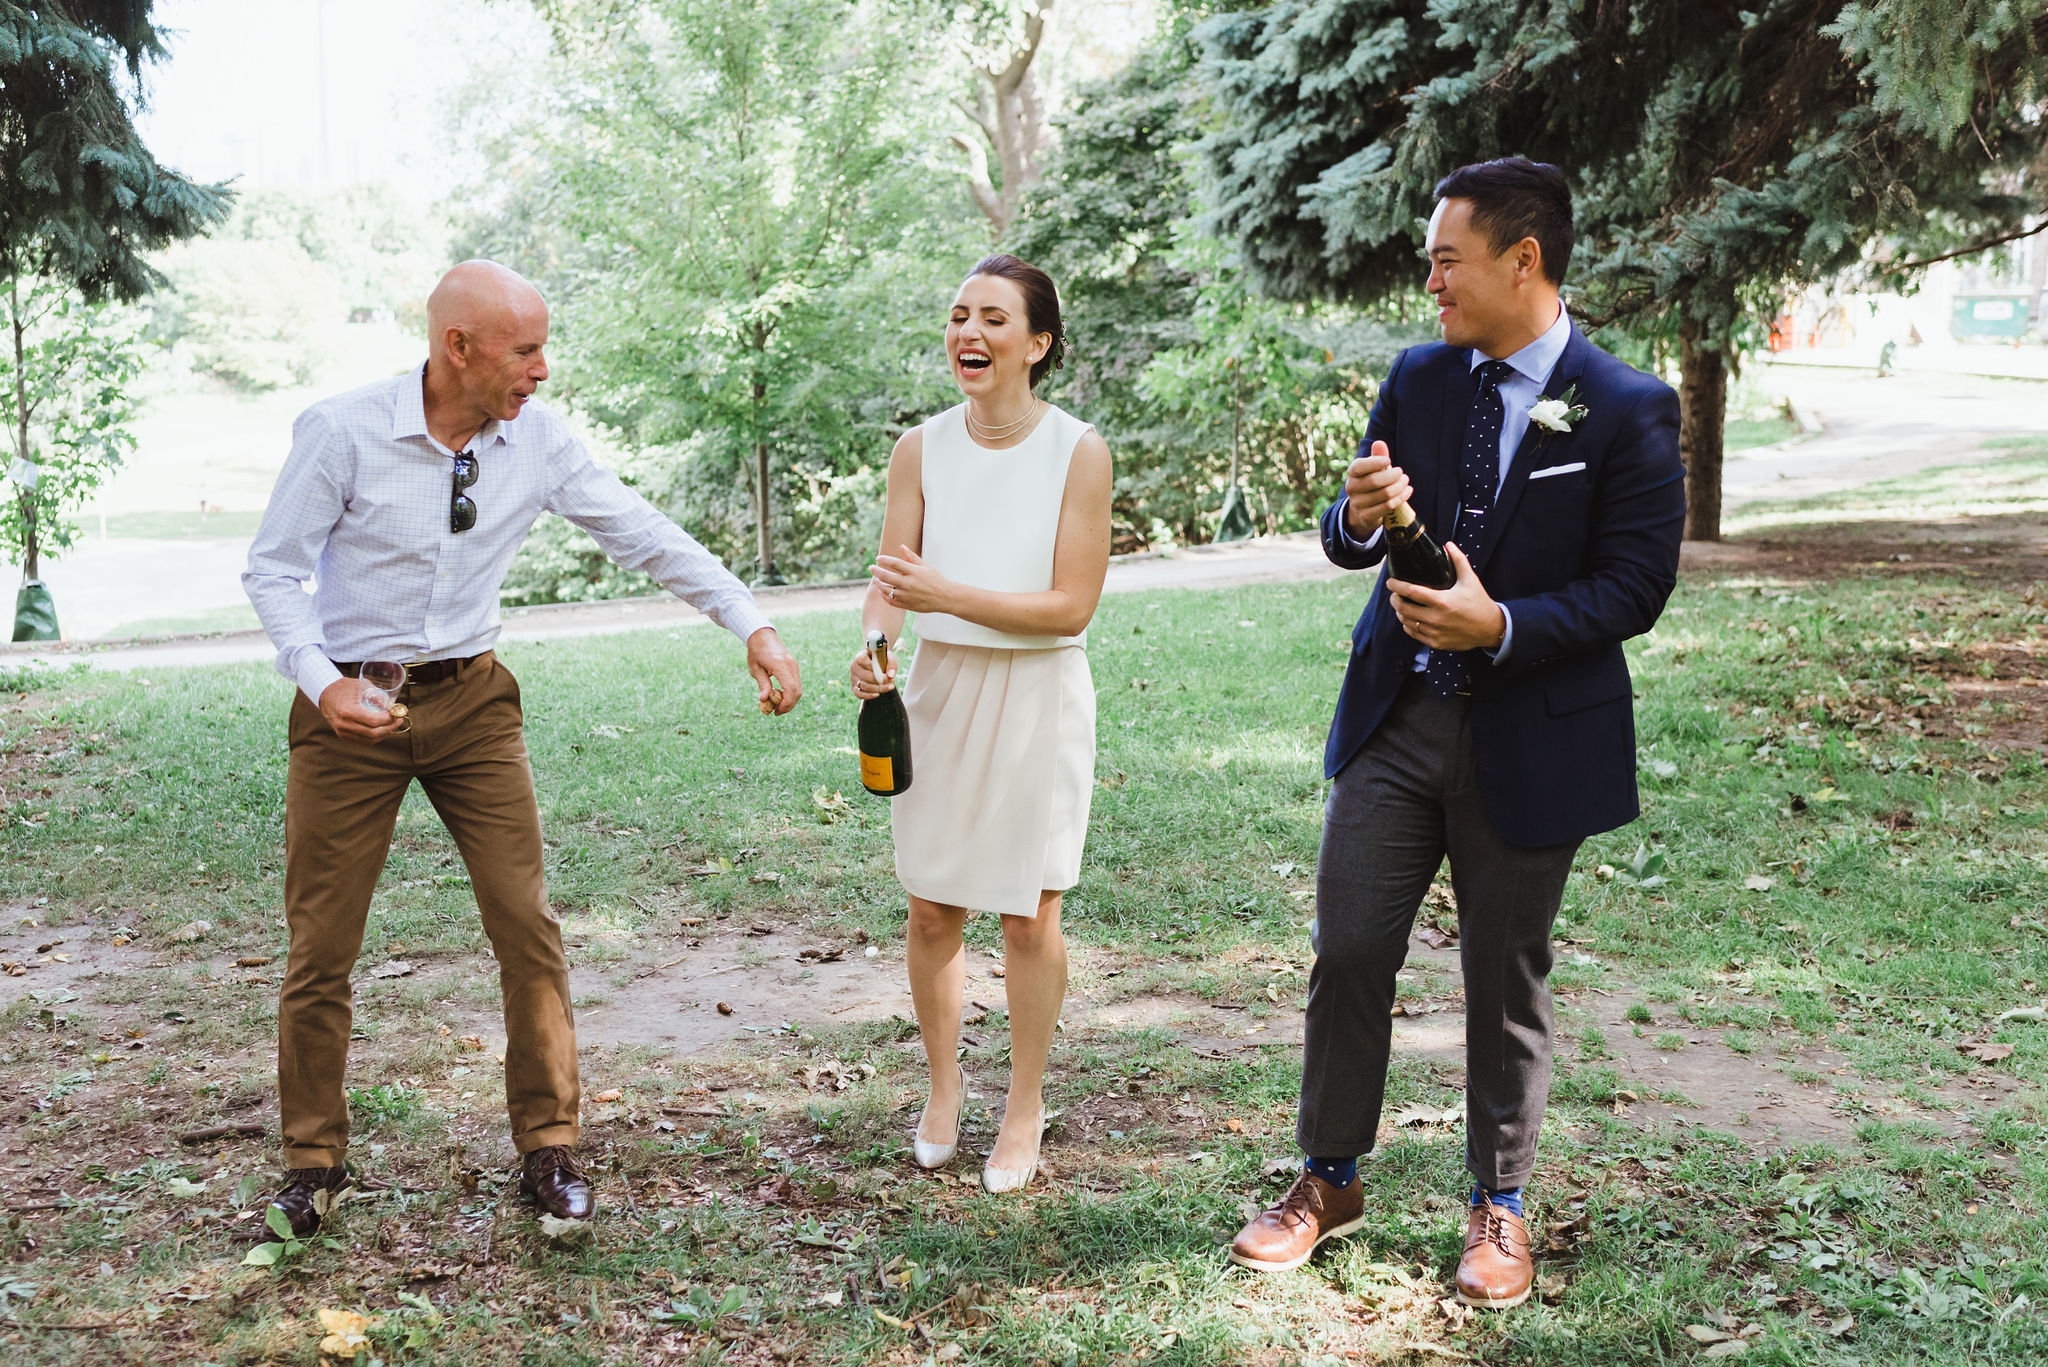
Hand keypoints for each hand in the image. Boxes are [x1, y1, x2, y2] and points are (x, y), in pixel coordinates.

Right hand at [319, 676, 402, 744]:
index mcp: (347, 712)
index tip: (397, 713)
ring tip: (393, 724)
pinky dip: (375, 737)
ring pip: (369, 740)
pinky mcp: (343, 736)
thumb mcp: (360, 685)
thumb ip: (376, 695)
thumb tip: (391, 705)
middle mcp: (343, 725)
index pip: (373, 721)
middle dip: (390, 728)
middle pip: (373, 734)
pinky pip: (363, 741)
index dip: (388, 719)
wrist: (325, 694)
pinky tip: (382, 729)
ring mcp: (342, 732)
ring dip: (384, 734)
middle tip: (399, 720)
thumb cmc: (344, 688)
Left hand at [746, 627, 801, 715]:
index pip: (791, 688)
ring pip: (798, 688)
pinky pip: (796, 683)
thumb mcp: (755, 669)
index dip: (786, 703)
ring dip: (790, 700)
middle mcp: (791, 665)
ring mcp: (794, 666)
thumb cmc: (756, 652)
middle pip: (797, 691)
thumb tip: (765, 699)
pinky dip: (790, 693)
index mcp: (781, 665)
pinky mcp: (794, 666)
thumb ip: (762, 684)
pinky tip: (780, 695)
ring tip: (777, 705)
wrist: (763, 636)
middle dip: (789, 705)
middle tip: (776, 712)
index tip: (776, 711)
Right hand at [848, 641, 896, 699]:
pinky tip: (878, 694)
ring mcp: (853, 678)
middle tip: (891, 681)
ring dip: (878, 689)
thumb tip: (890, 675)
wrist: (877, 664)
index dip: (878, 672)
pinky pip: (859, 694)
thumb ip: (891, 663)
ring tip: (890, 687)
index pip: (867, 665)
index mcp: (860, 657)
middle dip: (880, 681)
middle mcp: (854, 667)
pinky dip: (868, 696)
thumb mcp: (889, 657)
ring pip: (864, 687)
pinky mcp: (854, 687)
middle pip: (866, 678)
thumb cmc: (882, 659)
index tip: (888, 676)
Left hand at [870, 545, 953, 614]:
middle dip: (876, 571)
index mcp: (913, 572)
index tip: (878, 558)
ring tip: (877, 579)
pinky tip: (883, 591)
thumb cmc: (936, 580)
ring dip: (878, 583)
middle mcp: (908, 583)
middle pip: (886, 576)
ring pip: (885, 589)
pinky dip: (884, 595)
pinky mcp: (906, 605)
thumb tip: (901, 546)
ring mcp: (906, 595)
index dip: (884, 559)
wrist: (945, 598)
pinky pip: (890, 600)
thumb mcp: (925, 566)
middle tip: (871, 568)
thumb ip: (911, 557)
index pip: (894, 563)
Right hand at [1343, 441, 1412, 538]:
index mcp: (1352, 473)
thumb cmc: (1371, 483)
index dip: (1375, 462)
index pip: (1360, 466)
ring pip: (1384, 494)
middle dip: (1393, 476)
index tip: (1389, 461)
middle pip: (1375, 481)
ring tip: (1405, 481)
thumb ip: (1377, 457)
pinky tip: (1407, 491)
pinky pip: (1388, 506)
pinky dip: (1401, 497)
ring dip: (1399, 487)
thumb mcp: (1372, 469)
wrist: (1362, 511)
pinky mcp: (1367, 517)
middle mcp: (1351, 488)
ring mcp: (1358, 504)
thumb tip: (1379, 443)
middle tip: (1401, 473)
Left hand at [1386, 543, 1506, 650]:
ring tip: (1402, 605)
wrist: (1490, 628)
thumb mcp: (1470, 580)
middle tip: (1394, 595)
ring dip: (1400, 613)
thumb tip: (1449, 544)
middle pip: (1403, 608)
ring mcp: (1435, 632)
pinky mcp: (1436, 643)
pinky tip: (1410, 619)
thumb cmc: (1479, 603)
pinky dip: (1408, 625)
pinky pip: (1414, 634)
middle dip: (1395, 600)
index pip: (1411, 592)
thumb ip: (1459, 560)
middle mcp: (1436, 618)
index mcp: (1442, 601)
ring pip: (1406, 622)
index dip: (1396, 586)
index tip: (1390, 582)